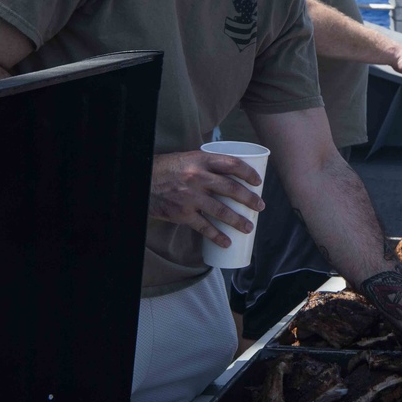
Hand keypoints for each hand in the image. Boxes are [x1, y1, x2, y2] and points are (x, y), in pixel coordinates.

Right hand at [148, 151, 264, 246]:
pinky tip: (227, 242)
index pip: (232, 164)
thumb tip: (233, 174)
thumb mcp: (189, 159)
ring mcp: (190, 197)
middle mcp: (197, 177)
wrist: (141, 181)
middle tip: (260, 206)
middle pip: (231, 189)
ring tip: (249, 227)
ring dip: (238, 221)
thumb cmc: (168, 169)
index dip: (249, 173)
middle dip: (249, 199)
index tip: (259, 182)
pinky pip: (204, 227)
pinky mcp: (182, 213)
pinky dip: (217, 236)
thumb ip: (208, 165)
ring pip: (221, 210)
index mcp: (201, 160)